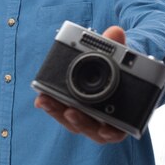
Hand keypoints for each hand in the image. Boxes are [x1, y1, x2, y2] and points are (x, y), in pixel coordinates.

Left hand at [34, 25, 127, 143]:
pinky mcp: (72, 110)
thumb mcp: (121, 56)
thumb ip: (118, 47)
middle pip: (91, 129)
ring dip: (58, 112)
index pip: (117, 131)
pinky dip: (52, 106)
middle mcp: (104, 122)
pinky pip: (61, 111)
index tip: (105, 129)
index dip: (111, 132)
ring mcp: (86, 117)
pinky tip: (41, 98)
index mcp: (124, 116)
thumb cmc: (121, 69)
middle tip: (70, 111)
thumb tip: (115, 31)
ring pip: (73, 121)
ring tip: (46, 101)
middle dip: (79, 121)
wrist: (113, 70)